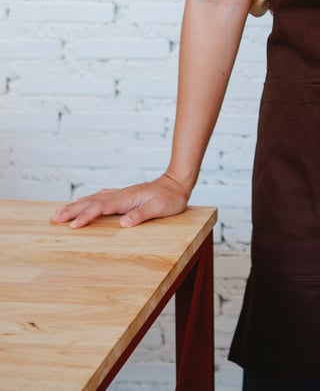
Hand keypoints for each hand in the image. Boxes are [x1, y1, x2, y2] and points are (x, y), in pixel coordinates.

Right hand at [49, 173, 189, 228]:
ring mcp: (120, 194)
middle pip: (91, 202)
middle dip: (72, 210)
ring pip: (93, 199)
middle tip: (53, 218)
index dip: (86, 217)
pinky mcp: (123, 196)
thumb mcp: (159, 208)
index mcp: (127, 198)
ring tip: (59, 212)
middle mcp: (120, 195)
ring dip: (76, 205)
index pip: (101, 208)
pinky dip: (87, 201)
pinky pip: (100, 198)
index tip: (72, 226)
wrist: (177, 182)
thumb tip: (123, 224)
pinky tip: (82, 202)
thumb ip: (141, 215)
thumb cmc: (170, 198)